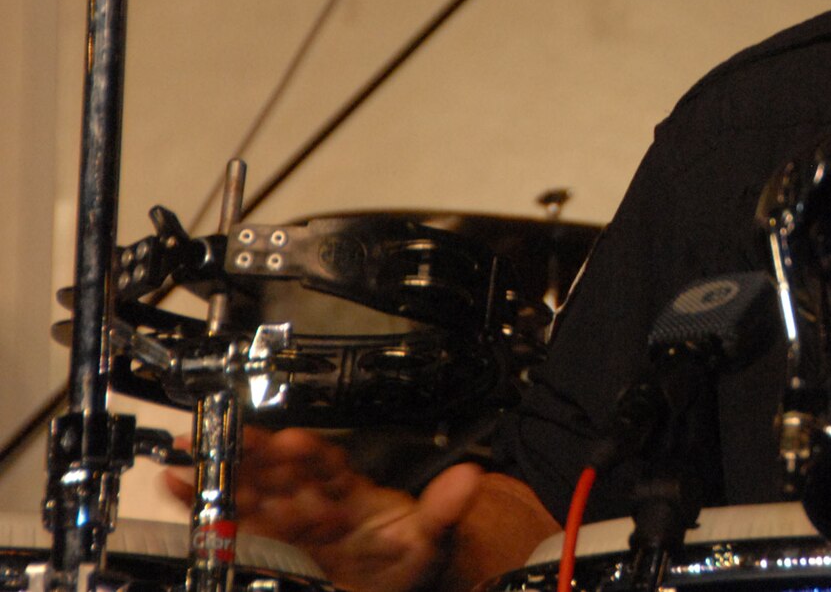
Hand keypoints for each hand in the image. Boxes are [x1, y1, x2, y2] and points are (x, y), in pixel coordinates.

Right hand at [165, 427, 481, 591]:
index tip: (292, 441)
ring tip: (183, 460)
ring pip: (249, 495)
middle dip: (247, 457)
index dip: (309, 454)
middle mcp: (313, 500)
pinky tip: (177, 491)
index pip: (327, 466)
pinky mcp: (267, 548)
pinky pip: (233, 527)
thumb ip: (444, 510)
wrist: (397, 585)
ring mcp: (287, 523)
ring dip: (217, 477)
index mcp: (350, 491)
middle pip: (277, 473)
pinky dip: (204, 510)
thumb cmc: (410, 560)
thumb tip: (470, 478)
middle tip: (215, 437)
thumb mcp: (430, 537)